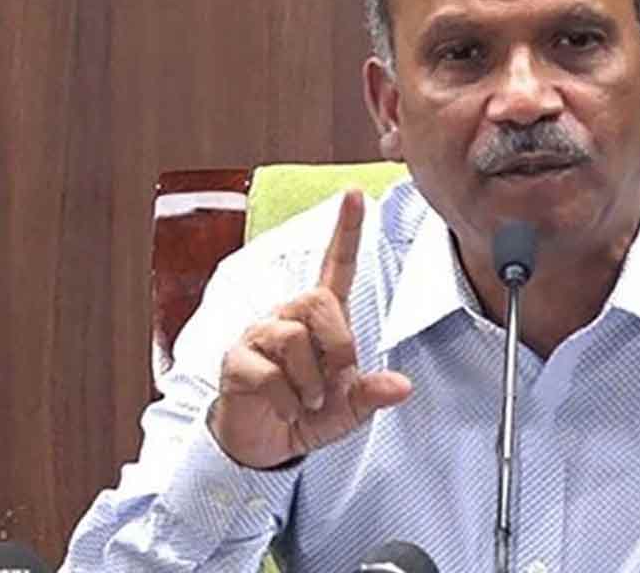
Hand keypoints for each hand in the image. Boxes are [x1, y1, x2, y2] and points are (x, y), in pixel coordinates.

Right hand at [209, 190, 412, 468]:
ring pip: (291, 337)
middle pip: (318, 300)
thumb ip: (372, 393)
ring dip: (310, 381)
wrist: (264, 444)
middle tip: (334, 381)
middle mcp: (288, 316)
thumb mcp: (349, 408)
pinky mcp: (236, 360)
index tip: (354, 194)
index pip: (336, 265)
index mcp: (321, 318)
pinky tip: (288, 410)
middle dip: (337, 345)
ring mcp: (259, 334)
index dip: (346, 231)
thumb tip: (402, 386)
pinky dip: (288, 400)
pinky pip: (269, 373)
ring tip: (308, 401)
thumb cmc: (307, 414)